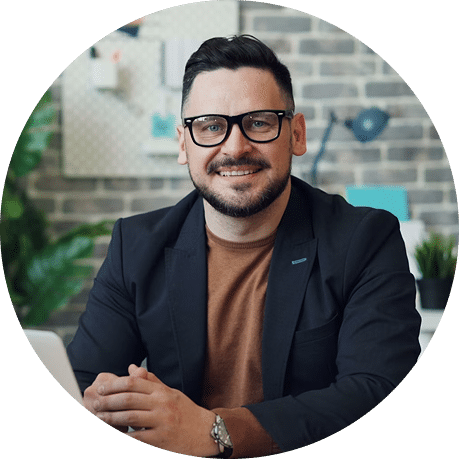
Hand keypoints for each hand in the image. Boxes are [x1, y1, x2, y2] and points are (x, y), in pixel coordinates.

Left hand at [86, 365, 219, 456]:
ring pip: (130, 418)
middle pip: (129, 399)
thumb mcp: (171, 392)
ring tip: (99, 419)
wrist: (205, 431)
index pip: (134, 383)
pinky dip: (122, 438)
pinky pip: (137, 439)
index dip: (115, 385)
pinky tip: (112, 436)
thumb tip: (132, 368)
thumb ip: (151, 381)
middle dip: (108, 401)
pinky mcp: (161, 440)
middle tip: (96, 403)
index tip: (102, 388)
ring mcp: (162, 422)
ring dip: (111, 419)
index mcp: (162, 391)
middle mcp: (162, 404)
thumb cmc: (185, 411)